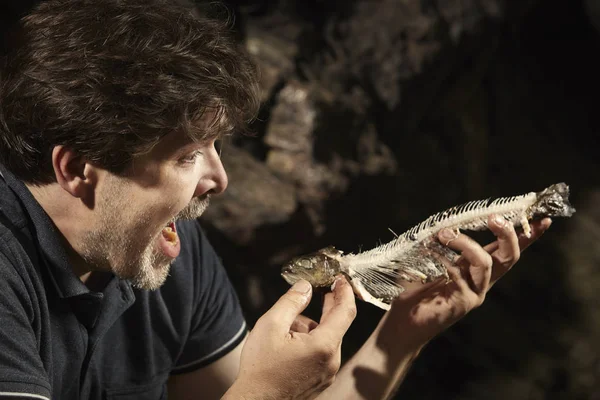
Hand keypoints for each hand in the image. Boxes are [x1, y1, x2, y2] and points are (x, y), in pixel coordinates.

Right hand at [224, 275, 356, 399]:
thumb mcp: (271, 325)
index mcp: (324, 346)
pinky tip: (289, 343)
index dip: (344, 292)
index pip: (346, 311)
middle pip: (335, 325)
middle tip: (322, 291)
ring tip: (286, 328)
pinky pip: (322, 353)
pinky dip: (311, 342)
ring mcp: (327, 374)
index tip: (341, 279)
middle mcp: (331, 361)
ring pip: (327, 339)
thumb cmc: (261, 368)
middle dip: (325, 308)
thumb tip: (306, 287)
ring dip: (313, 327)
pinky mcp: (320, 381)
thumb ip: (291, 302)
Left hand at [386, 214, 551, 348]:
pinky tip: (428, 250)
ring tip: (442, 233)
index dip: (527, 236)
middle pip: (510, 257)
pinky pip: (458, 273)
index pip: (508, 251)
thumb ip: (443, 245)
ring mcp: (475, 294)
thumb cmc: (416, 289)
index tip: (544, 220)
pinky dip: (443, 258)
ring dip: (464, 242)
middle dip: (507, 234)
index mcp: (478, 270)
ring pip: (484, 262)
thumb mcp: (431, 261)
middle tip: (494, 218)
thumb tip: (446, 221)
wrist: (405, 321)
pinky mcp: (462, 303)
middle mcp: (482, 282)